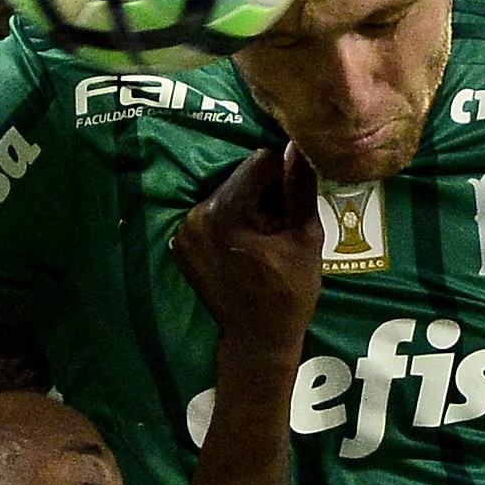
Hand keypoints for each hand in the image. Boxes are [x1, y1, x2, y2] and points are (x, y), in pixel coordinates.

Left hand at [171, 144, 323, 354]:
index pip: (259, 161)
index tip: (293, 202)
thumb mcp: (305, 237)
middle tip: (281, 223)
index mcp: (226, 212)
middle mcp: (196, 215)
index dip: (284, 176)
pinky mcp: (180, 245)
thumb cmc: (289, 292)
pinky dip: (229, 222)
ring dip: (247, 206)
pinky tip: (245, 248)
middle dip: (264, 192)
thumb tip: (297, 145)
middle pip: (239, 178)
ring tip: (264, 238)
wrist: (256, 339)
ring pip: (225, 195)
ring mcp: (183, 232)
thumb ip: (299, 188)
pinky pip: (210, 216)